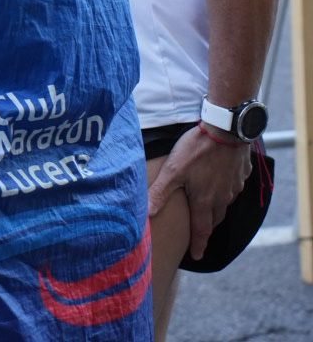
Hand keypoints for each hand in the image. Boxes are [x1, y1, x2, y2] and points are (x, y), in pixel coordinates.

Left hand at [147, 124, 252, 258]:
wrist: (226, 131)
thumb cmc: (197, 150)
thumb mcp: (173, 170)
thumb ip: (160, 192)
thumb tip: (146, 213)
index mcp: (205, 200)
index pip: (202, 230)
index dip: (198, 245)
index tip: (197, 256)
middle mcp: (222, 198)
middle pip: (214, 219)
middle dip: (206, 228)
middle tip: (200, 234)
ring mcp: (234, 186)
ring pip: (225, 205)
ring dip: (216, 210)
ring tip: (208, 212)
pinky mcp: (241, 175)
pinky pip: (233, 190)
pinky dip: (225, 193)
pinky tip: (220, 186)